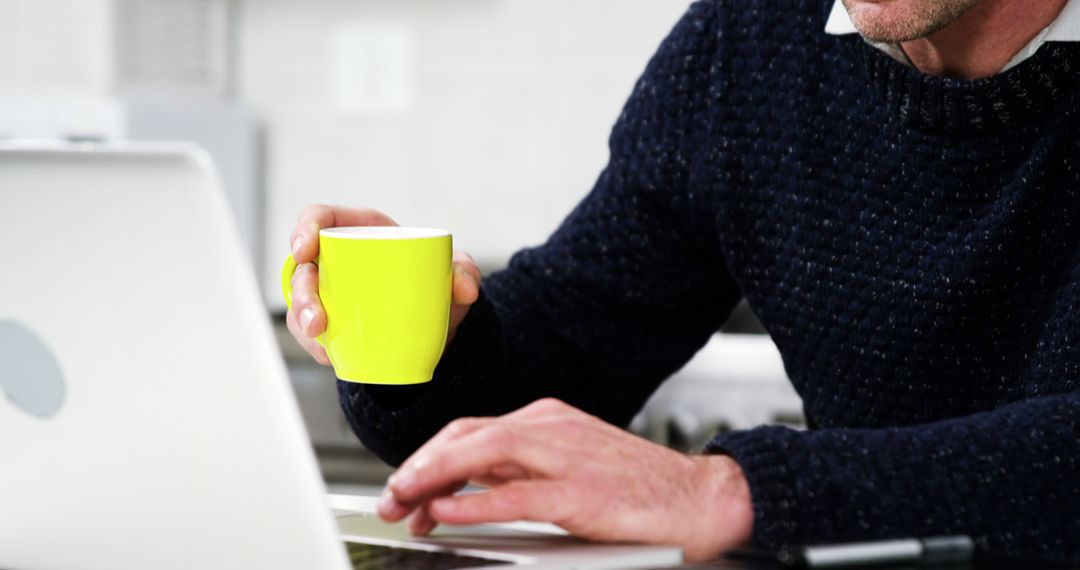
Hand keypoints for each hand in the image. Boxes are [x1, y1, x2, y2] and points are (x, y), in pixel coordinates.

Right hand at [285, 205, 482, 364]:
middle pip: (304, 267)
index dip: (306, 228)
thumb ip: (465, 272)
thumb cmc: (435, 281)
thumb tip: (466, 288)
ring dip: (303, 321)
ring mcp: (329, 292)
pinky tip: (328, 353)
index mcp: (361, 232)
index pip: (322, 219)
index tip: (306, 248)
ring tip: (320, 336)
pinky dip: (315, 344)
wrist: (436, 322)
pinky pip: (310, 332)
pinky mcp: (330, 321)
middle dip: (302, 291)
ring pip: (300, 302)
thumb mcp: (453, 272)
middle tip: (317, 317)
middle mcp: (337, 260)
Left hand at [378, 398, 753, 561]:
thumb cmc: (635, 489)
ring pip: (483, 453)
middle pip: (466, 436)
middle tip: (390, 498)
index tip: (403, 487)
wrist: (698, 498)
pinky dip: (476, 503)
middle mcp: (550, 428)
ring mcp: (566, 456)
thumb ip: (515, 474)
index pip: (469, 431)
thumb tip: (460, 492)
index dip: (428, 458)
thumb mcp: (566, 468)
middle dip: (419, 466)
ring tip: (404, 499)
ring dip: (434, 476)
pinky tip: (447, 513)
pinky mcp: (582, 491)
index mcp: (545, 421)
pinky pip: (517, 495)